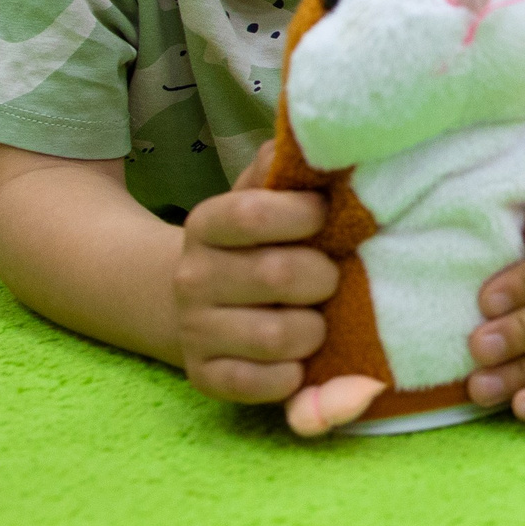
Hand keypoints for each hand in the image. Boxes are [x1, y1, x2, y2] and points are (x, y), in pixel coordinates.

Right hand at [173, 141, 337, 405]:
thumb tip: (309, 141)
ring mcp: (194, 329)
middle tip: (331, 278)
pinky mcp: (204, 376)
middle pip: (278, 275)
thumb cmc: (253, 241)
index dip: (304, 215)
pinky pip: (260, 385)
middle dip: (323, 278)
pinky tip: (298, 361)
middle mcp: (193, 276)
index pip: (255, 213)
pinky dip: (291, 376)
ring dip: (314, 330)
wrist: (193, 299)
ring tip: (317, 320)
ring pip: (276, 336)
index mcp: (208, 223)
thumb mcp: (261, 194)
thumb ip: (282, 168)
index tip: (326, 217)